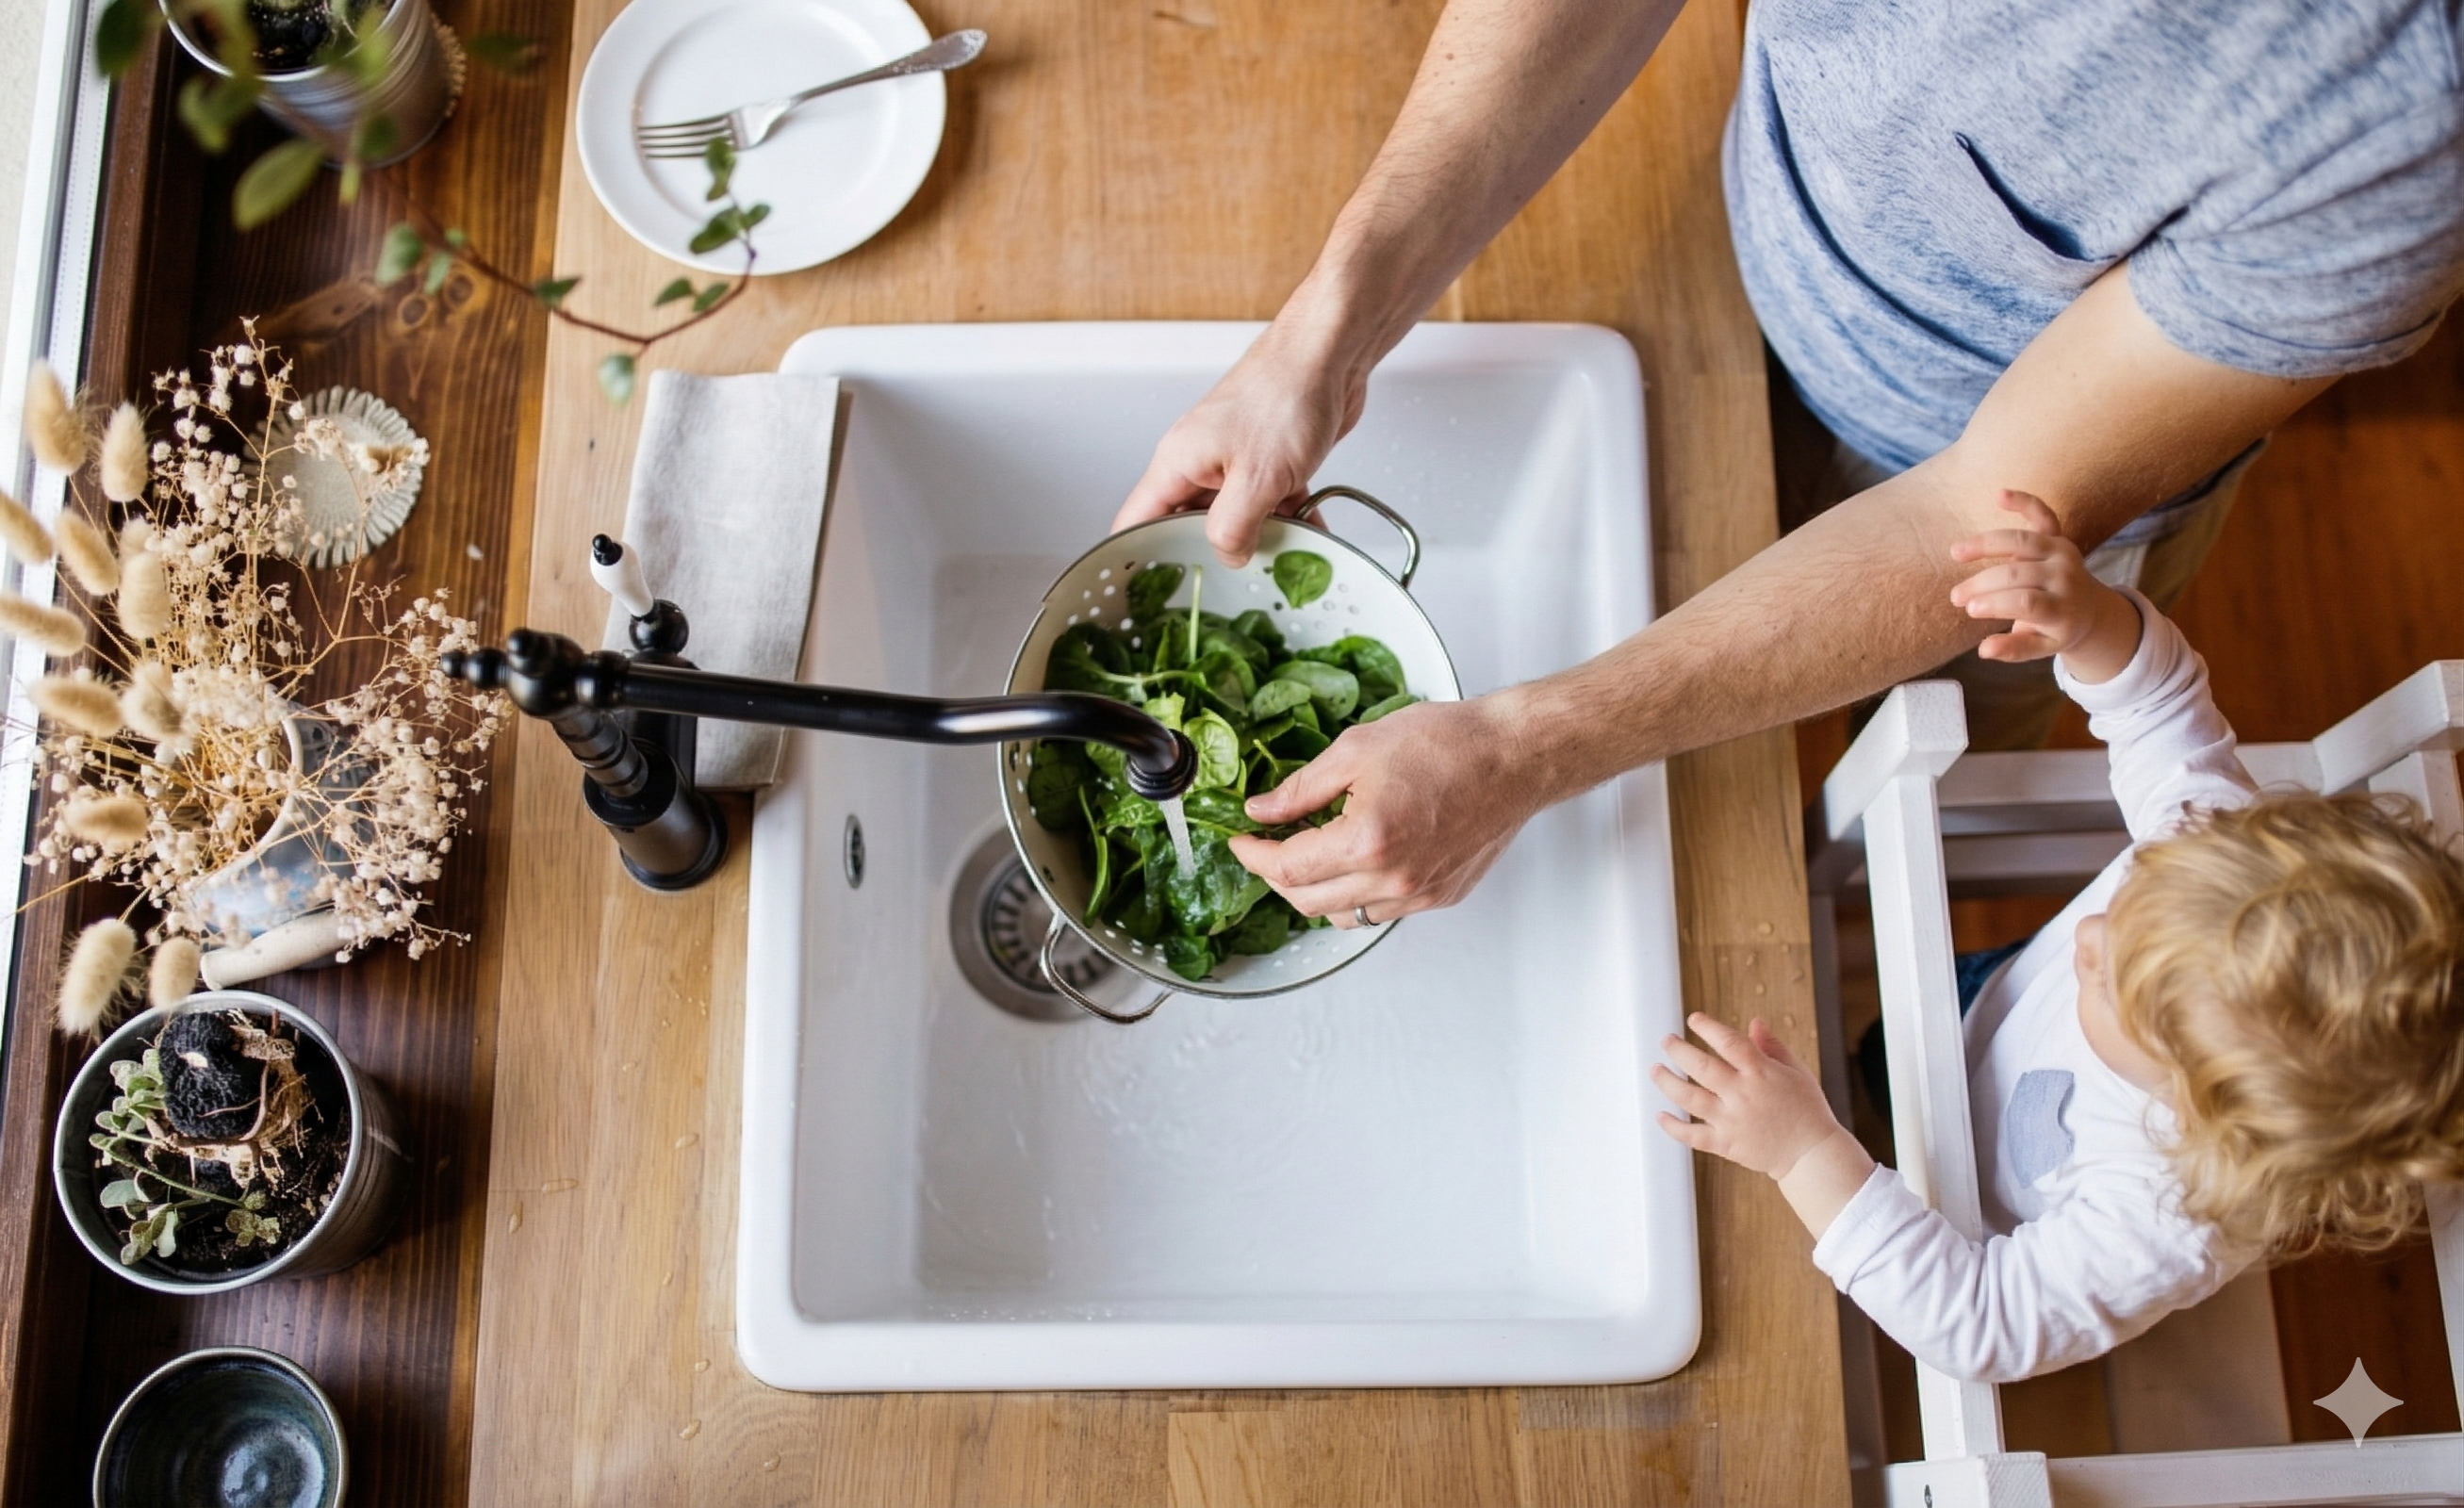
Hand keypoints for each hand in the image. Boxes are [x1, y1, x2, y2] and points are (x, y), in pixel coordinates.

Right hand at [1112, 317, 1366, 567]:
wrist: (1332, 352)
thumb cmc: (1286, 394)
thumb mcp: (1256, 478)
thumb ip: (1233, 528)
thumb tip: (1228, 558)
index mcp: (1178, 463)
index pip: (1137, 521)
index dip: (1140, 558)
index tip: (1154, 594)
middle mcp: (1200, 463)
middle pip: (1190, 527)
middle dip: (1216, 555)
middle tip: (1238, 581)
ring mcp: (1234, 461)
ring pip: (1236, 518)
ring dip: (1262, 538)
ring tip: (1284, 556)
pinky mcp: (1269, 461)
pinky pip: (1270, 503)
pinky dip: (1291, 520)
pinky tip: (1312, 532)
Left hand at [1226, 696, 1534, 924]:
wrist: (1516, 755)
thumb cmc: (1449, 743)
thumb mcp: (1357, 749)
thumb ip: (1301, 788)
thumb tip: (1262, 811)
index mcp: (1367, 840)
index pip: (1287, 868)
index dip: (1253, 855)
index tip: (1241, 840)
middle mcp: (1394, 878)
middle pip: (1308, 902)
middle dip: (1277, 877)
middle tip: (1267, 847)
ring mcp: (1420, 893)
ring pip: (1344, 916)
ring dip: (1316, 892)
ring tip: (1312, 854)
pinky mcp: (1441, 895)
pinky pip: (1382, 910)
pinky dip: (1357, 894)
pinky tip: (1357, 861)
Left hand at [1652, 1014, 1842, 1177]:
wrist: (1812, 1154)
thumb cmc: (1806, 1109)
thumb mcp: (1796, 1071)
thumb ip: (1771, 1046)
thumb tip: (1753, 1023)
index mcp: (1761, 1073)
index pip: (1729, 1042)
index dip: (1708, 1027)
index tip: (1693, 1019)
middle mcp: (1742, 1094)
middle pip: (1701, 1067)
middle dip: (1678, 1050)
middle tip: (1666, 1041)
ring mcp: (1731, 1121)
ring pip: (1689, 1098)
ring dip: (1667, 1082)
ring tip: (1655, 1070)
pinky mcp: (1725, 1144)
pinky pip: (1692, 1135)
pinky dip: (1672, 1126)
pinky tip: (1661, 1114)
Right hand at [1947, 489, 2142, 683]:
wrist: (2091, 608)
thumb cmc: (2056, 630)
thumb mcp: (2041, 647)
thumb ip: (2014, 649)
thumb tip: (1984, 650)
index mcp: (2064, 608)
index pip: (2027, 602)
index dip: (1997, 604)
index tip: (1970, 609)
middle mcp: (2066, 576)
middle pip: (2018, 575)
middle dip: (1982, 583)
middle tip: (1956, 596)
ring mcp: (2063, 552)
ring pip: (2021, 541)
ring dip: (1986, 544)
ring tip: (1956, 553)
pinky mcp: (2058, 536)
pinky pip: (2042, 514)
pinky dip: (2023, 502)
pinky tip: (1999, 495)